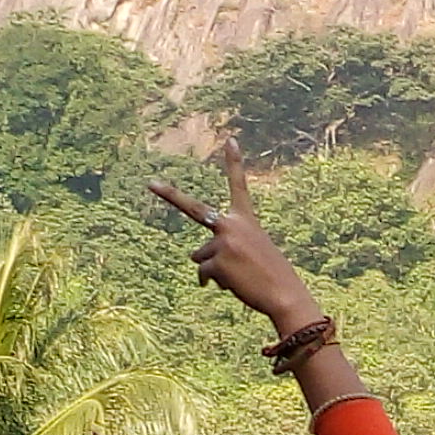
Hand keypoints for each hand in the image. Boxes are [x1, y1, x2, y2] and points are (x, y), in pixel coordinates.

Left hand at [153, 139, 319, 328]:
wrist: (283, 293)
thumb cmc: (272, 275)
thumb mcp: (251, 253)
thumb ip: (223, 249)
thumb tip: (196, 264)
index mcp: (247, 219)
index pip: (239, 186)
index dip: (235, 162)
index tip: (231, 140)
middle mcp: (232, 225)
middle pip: (193, 209)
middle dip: (169, 195)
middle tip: (150, 183)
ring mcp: (222, 242)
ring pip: (201, 257)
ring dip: (214, 269)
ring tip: (239, 277)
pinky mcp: (215, 261)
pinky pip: (204, 274)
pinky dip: (214, 282)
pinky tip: (235, 284)